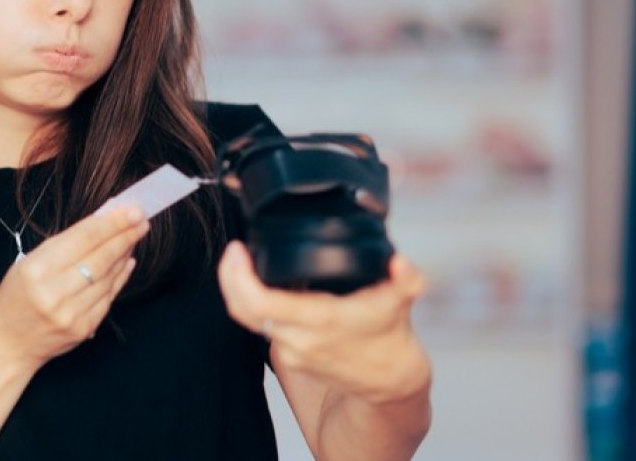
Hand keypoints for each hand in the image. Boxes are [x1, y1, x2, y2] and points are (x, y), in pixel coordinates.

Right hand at [0, 205, 146, 370]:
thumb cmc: (17, 295)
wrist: (8, 342)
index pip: (84, 238)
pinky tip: (126, 262)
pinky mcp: (84, 328)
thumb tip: (104, 219)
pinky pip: (109, 296)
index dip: (112, 222)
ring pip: (109, 276)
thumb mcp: (30, 261)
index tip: (132, 210)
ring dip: (125, 254)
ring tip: (133, 237)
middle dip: (125, 235)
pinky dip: (120, 276)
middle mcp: (54, 292)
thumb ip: (67, 242)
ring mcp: (71, 313)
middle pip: (101, 257)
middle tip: (141, 219)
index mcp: (37, 269)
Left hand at [218, 241, 431, 404]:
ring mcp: (292, 350)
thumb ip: (406, 280)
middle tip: (234, 251)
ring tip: (243, 261)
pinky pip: (261, 327)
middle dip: (229, 278)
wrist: (390, 384)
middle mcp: (300, 339)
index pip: (261, 303)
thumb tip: (401, 262)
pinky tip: (262, 284)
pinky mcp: (290, 356)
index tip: (238, 249)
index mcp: (321, 321)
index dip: (239, 276)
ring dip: (240, 291)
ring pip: (249, 320)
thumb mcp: (402, 303)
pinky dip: (255, 304)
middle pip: (243, 311)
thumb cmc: (391, 340)